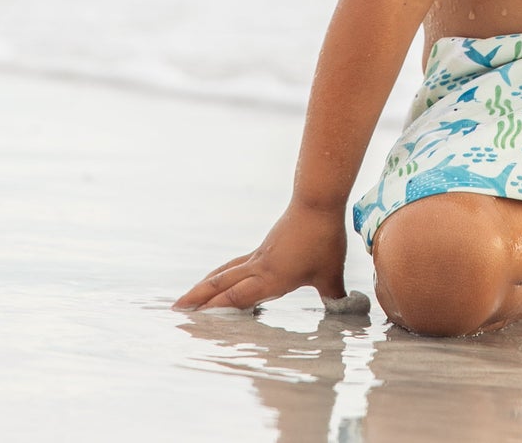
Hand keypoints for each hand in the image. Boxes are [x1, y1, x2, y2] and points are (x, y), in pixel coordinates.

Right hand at [173, 199, 348, 310]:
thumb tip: (346, 311)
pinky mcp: (262, 249)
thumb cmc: (324, 239)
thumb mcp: (331, 273)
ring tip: (187, 298)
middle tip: (175, 311)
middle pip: (222, 284)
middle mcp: (259, 267)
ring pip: (225, 272)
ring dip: (205, 286)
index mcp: (272, 277)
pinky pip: (235, 265)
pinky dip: (221, 275)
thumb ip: (334, 296)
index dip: (217, 309)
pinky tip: (219, 279)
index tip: (195, 319)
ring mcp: (258, 256)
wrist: (317, 202)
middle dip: (199, 299)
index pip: (238, 297)